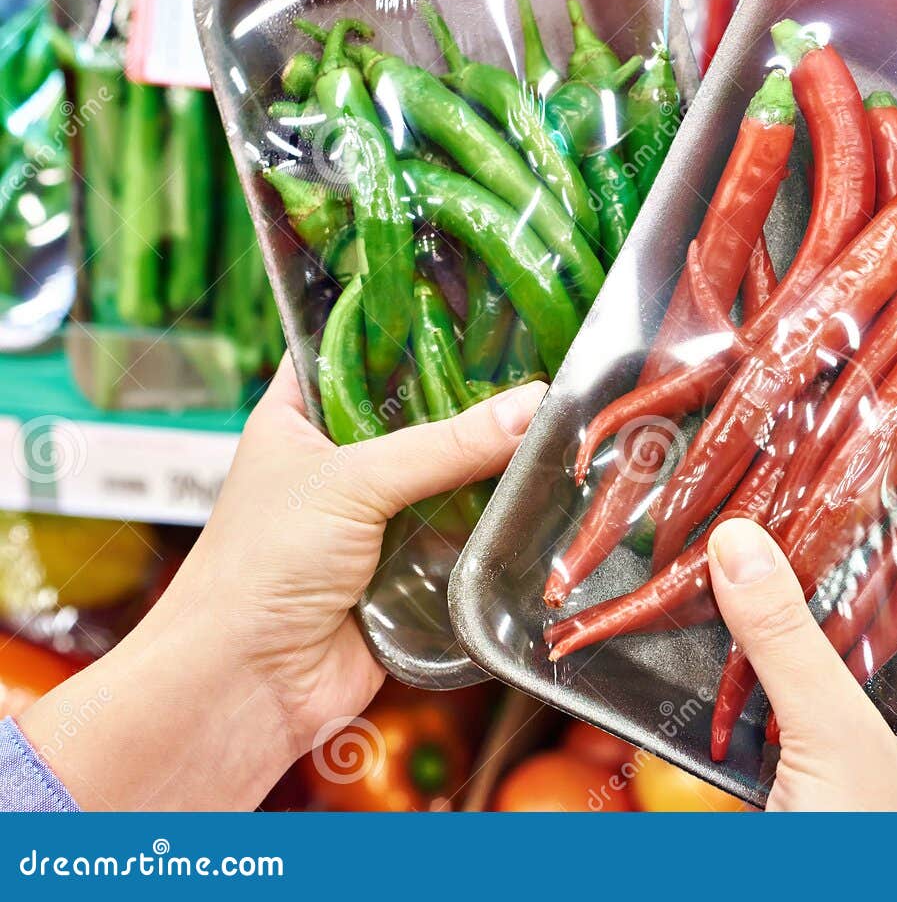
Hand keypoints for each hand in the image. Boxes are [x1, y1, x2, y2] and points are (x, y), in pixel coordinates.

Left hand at [18, 364, 545, 809]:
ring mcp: (377, 517)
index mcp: (299, 417)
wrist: (248, 686)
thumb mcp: (352, 483)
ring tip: (561, 421)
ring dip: (493, 463)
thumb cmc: (260, 568)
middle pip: (420, 411)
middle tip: (542, 361)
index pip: (353, 345)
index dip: (407, 322)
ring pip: (451, 474)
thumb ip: (446, 445)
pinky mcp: (411, 570)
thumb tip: (535, 405)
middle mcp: (338, 462)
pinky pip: (466, 534)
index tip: (476, 299)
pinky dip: (497, 523)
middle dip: (475, 397)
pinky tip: (547, 493)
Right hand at [706, 518, 896, 810]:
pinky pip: (815, 726)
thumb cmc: (861, 871)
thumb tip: (746, 547)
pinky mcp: (831, 803)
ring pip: (869, 689)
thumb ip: (791, 644)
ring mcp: (889, 785)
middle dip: (895, 598)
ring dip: (829, 643)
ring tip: (795, 581)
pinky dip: (786, 690)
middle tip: (855, 539)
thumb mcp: (834, 744)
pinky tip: (747, 661)